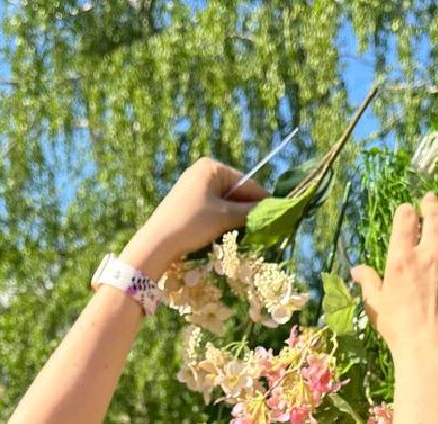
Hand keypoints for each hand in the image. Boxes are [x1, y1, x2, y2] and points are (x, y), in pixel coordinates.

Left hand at [122, 158, 268, 277]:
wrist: (157, 242)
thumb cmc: (192, 224)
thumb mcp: (225, 217)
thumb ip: (250, 212)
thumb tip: (273, 211)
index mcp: (212, 167)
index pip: (247, 183)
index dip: (264, 200)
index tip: (280, 214)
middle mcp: (202, 171)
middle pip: (237, 192)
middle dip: (249, 210)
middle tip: (265, 228)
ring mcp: (194, 186)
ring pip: (226, 202)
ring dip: (237, 217)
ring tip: (248, 233)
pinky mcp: (188, 202)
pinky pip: (214, 208)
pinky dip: (223, 220)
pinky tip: (228, 233)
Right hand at [349, 193, 437, 369]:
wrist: (432, 348)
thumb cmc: (399, 329)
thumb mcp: (377, 305)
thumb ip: (369, 282)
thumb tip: (356, 270)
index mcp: (401, 258)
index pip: (405, 218)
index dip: (406, 210)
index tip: (408, 211)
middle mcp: (430, 252)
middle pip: (434, 215)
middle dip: (431, 203)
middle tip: (431, 198)